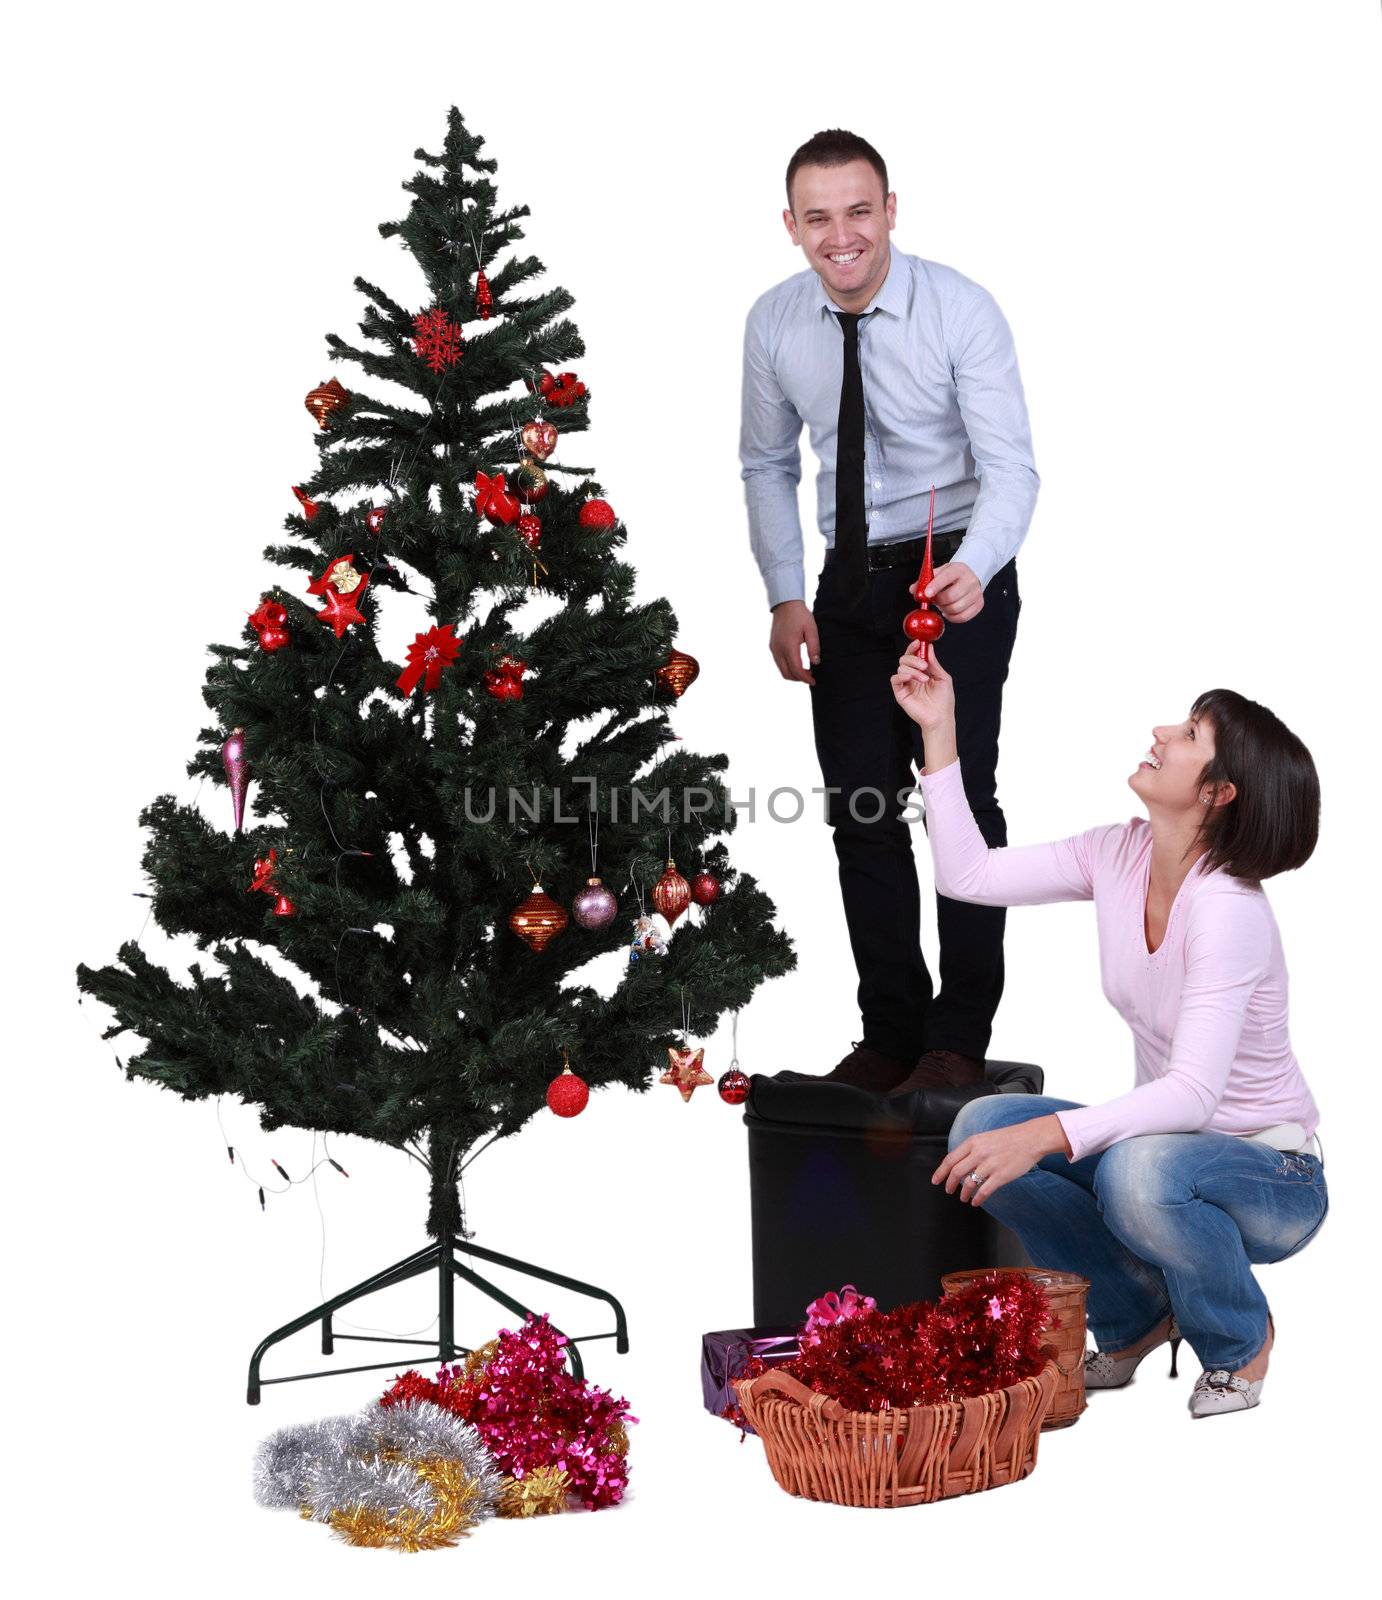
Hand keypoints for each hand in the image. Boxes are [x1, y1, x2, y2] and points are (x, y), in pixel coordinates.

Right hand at [769, 599, 819, 685]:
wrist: (785, 604)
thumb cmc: (800, 615)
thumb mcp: (811, 629)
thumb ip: (814, 647)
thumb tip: (816, 663)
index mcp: (789, 646)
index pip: (796, 670)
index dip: (805, 678)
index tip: (814, 681)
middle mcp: (779, 649)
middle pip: (787, 674)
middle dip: (799, 679)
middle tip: (811, 677)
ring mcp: (774, 649)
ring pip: (782, 670)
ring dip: (793, 674)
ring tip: (805, 671)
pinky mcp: (772, 646)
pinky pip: (779, 663)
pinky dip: (787, 667)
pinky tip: (797, 663)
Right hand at [890, 640, 955, 733]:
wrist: (940, 717)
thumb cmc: (944, 700)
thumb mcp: (942, 677)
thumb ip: (934, 663)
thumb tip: (928, 647)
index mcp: (922, 671)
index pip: (914, 655)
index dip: (914, 647)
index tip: (919, 642)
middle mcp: (912, 676)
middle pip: (904, 659)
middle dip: (913, 658)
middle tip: (924, 665)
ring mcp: (906, 684)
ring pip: (901, 667)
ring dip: (913, 670)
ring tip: (924, 679)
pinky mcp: (900, 693)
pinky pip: (895, 679)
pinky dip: (902, 676)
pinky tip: (911, 679)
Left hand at [926, 561, 983, 622]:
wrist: (970, 576)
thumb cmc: (953, 576)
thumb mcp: (940, 572)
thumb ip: (926, 580)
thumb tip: (914, 589)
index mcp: (959, 569)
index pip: (946, 577)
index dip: (935, 586)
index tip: (927, 593)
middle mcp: (970, 580)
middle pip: (951, 596)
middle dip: (939, 601)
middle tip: (935, 600)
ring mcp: (976, 593)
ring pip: (956, 608)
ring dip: (944, 609)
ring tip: (943, 604)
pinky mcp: (979, 604)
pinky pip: (962, 617)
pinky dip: (952, 617)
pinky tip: (949, 611)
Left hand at [932, 1114, 1071, 1205]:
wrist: (1030, 1138)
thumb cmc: (1008, 1139)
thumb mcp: (984, 1138)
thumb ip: (971, 1149)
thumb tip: (958, 1164)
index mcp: (973, 1142)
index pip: (950, 1159)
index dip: (940, 1172)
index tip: (935, 1181)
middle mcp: (979, 1153)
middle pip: (956, 1172)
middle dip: (949, 1184)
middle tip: (948, 1191)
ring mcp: (990, 1164)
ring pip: (969, 1183)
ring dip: (964, 1193)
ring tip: (963, 1198)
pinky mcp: (1001, 1175)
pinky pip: (984, 1191)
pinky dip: (978, 1199)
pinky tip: (976, 1202)